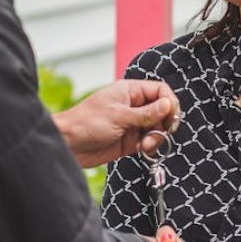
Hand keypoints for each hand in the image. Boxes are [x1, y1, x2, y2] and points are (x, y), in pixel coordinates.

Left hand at [53, 80, 180, 167]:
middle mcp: (133, 106)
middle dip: (164, 123)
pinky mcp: (130, 140)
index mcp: (130, 91)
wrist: (69, 144)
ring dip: (157, 137)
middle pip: (162, 111)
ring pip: (157, 128)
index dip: (169, 103)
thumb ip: (146, 113)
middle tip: (161, 132)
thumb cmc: (86, 123)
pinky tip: (143, 150)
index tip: (171, 116)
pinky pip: (149, 142)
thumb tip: (168, 105)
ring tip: (146, 144)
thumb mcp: (119, 116)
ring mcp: (132, 124)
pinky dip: (150, 147)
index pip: (160, 91)